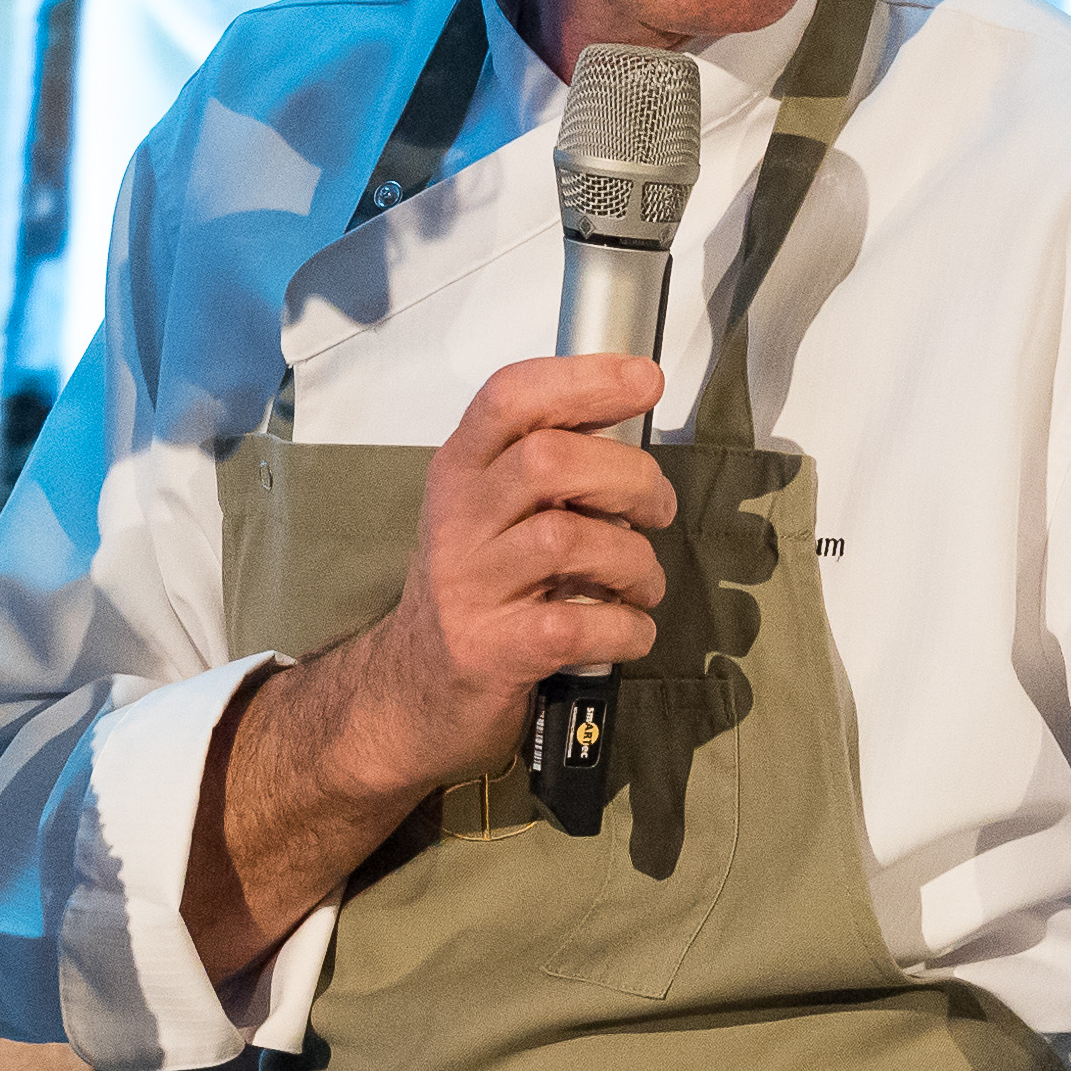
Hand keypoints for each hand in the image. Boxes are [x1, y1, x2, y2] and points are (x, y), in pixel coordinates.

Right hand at [316, 351, 679, 788]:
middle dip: (630, 479)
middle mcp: (457, 518)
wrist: (414, 690)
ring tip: (643, 584)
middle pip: (550, 461)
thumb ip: (548, 467)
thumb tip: (630, 418)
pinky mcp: (491, 649)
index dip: (585, 379)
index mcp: (461, 470)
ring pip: (569, 540)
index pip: (511, 398)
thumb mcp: (493, 511)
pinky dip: (626, 627)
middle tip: (657, 512)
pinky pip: (578, 625)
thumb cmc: (477, 589)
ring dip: (635, 562)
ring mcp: (469, 585)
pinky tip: (631, 630)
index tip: (646, 381)